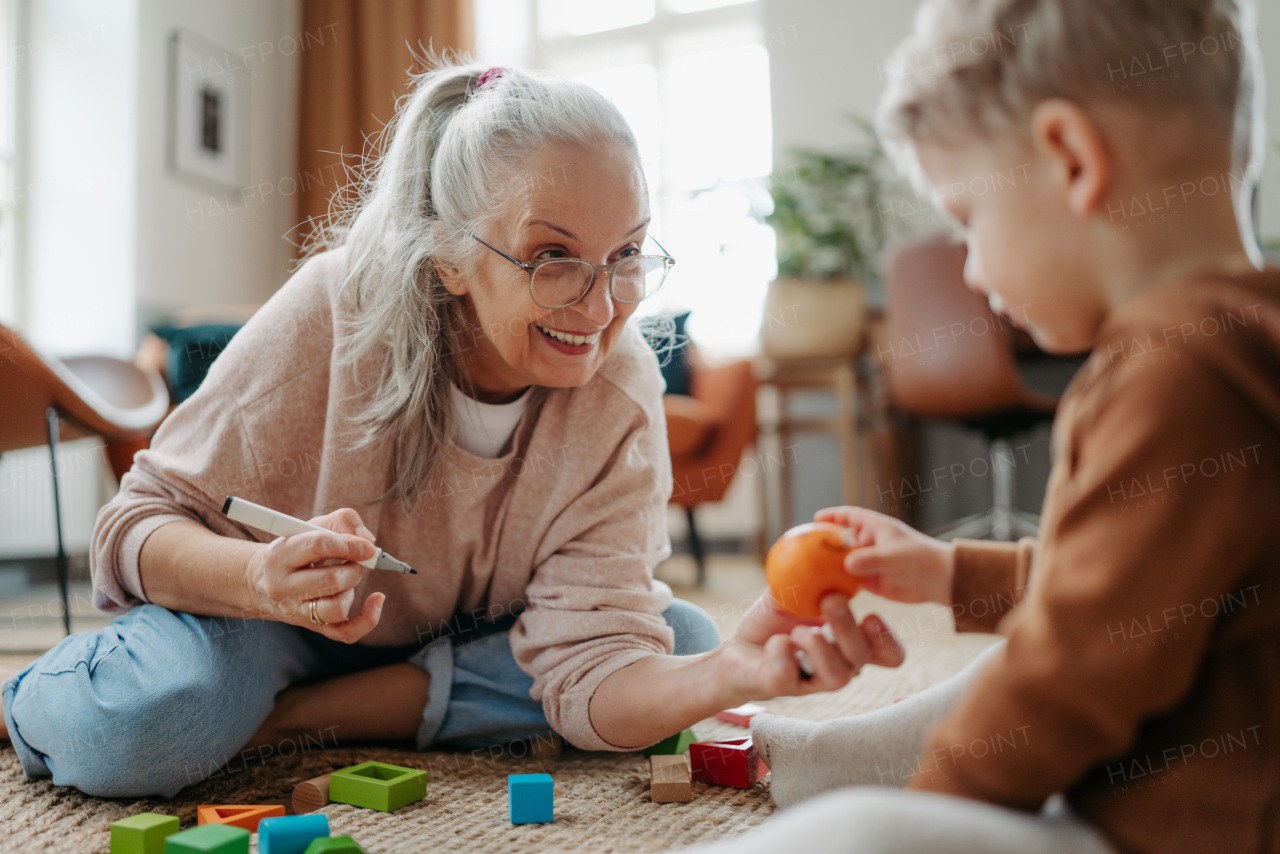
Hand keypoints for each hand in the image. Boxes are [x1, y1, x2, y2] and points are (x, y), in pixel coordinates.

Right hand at [243, 507, 385, 642]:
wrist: (265, 580)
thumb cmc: (297, 548)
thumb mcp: (312, 525)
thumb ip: (343, 521)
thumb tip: (368, 540)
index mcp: (279, 555)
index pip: (319, 545)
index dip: (350, 544)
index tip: (368, 547)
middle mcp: (282, 587)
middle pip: (331, 580)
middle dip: (353, 568)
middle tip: (353, 561)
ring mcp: (296, 611)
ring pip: (337, 608)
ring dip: (352, 590)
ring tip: (345, 579)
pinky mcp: (313, 626)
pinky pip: (346, 633)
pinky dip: (368, 619)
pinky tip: (377, 600)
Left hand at [715, 591, 904, 702]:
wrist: (738, 650)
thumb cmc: (773, 623)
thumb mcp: (793, 593)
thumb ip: (811, 575)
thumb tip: (821, 546)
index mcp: (847, 644)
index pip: (888, 653)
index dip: (887, 638)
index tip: (870, 614)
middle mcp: (838, 666)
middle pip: (862, 656)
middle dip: (847, 626)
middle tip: (830, 600)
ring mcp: (812, 681)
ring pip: (838, 675)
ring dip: (818, 644)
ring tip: (797, 630)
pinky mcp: (781, 687)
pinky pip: (788, 674)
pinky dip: (782, 652)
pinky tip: (776, 642)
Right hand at [815, 506, 955, 605]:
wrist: (940, 582)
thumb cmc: (920, 560)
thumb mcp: (893, 557)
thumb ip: (869, 559)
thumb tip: (846, 564)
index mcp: (875, 528)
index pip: (849, 517)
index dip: (832, 516)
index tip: (815, 519)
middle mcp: (869, 543)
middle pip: (840, 541)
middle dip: (823, 545)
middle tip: (803, 550)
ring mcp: (869, 563)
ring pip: (843, 563)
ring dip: (828, 568)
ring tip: (808, 573)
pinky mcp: (871, 582)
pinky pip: (849, 582)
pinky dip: (838, 585)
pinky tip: (825, 592)